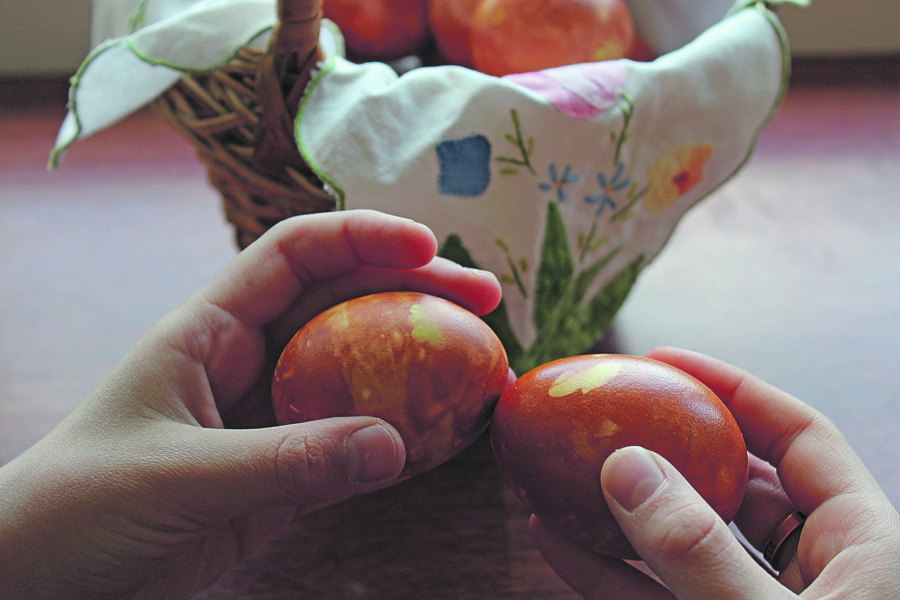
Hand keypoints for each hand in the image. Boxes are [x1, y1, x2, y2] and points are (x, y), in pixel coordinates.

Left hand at [0, 210, 501, 599]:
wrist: (43, 583)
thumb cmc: (76, 509)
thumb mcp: (177, 476)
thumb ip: (285, 463)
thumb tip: (396, 446)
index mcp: (208, 330)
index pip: (294, 255)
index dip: (362, 237)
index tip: (428, 246)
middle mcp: (249, 362)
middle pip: (346, 305)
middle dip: (416, 293)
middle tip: (488, 303)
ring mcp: (273, 419)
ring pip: (360, 373)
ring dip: (420, 367)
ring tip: (484, 369)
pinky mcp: (285, 474)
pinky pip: (354, 445)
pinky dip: (402, 438)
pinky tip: (445, 437)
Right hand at [531, 347, 899, 598]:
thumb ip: (701, 554)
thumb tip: (627, 468)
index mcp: (864, 548)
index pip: (797, 437)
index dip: (735, 390)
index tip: (667, 362)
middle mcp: (812, 572)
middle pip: (734, 482)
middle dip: (665, 446)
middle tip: (603, 415)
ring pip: (682, 541)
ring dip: (619, 510)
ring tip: (560, 473)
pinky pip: (654, 596)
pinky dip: (605, 572)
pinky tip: (556, 541)